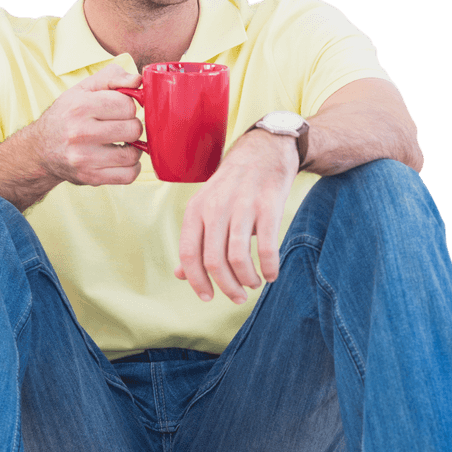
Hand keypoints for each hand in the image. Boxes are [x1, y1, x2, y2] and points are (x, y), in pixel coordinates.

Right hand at [34, 64, 143, 185]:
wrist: (40, 149)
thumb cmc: (66, 116)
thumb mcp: (83, 89)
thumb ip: (112, 77)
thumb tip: (137, 81)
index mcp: (80, 106)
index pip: (127, 105)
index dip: (128, 106)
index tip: (118, 110)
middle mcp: (80, 133)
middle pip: (133, 129)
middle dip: (131, 126)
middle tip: (120, 127)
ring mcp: (85, 158)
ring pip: (133, 154)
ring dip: (133, 148)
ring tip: (122, 143)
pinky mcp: (90, 177)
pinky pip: (128, 175)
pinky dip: (132, 168)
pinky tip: (121, 159)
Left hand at [175, 130, 299, 302]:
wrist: (263, 153)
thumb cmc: (232, 188)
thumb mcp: (205, 208)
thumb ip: (193, 241)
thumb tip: (180, 275)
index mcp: (196, 210)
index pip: (189, 255)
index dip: (197, 281)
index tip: (208, 298)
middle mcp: (216, 208)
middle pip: (214, 261)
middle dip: (226, 287)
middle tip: (238, 297)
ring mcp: (242, 206)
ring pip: (238, 258)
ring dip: (247, 279)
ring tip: (253, 283)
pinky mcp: (268, 206)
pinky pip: (267, 247)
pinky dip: (269, 267)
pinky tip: (272, 273)